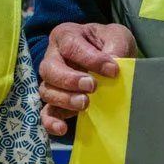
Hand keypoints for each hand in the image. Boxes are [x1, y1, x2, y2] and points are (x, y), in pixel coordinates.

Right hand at [37, 22, 136, 136]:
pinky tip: (63, 128)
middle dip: (69, 80)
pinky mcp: (56, 102)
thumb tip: (112, 67)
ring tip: (85, 104)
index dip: (90, 59)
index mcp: (66, 36)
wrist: (109, 60)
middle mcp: (53, 57)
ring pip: (47, 91)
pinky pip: (46, 113)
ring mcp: (52, 81)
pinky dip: (51, 122)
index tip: (112, 70)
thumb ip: (116, 46)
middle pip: (49, 69)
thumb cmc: (109, 43)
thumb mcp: (118, 36)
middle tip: (92, 87)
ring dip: (65, 99)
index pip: (71, 46)